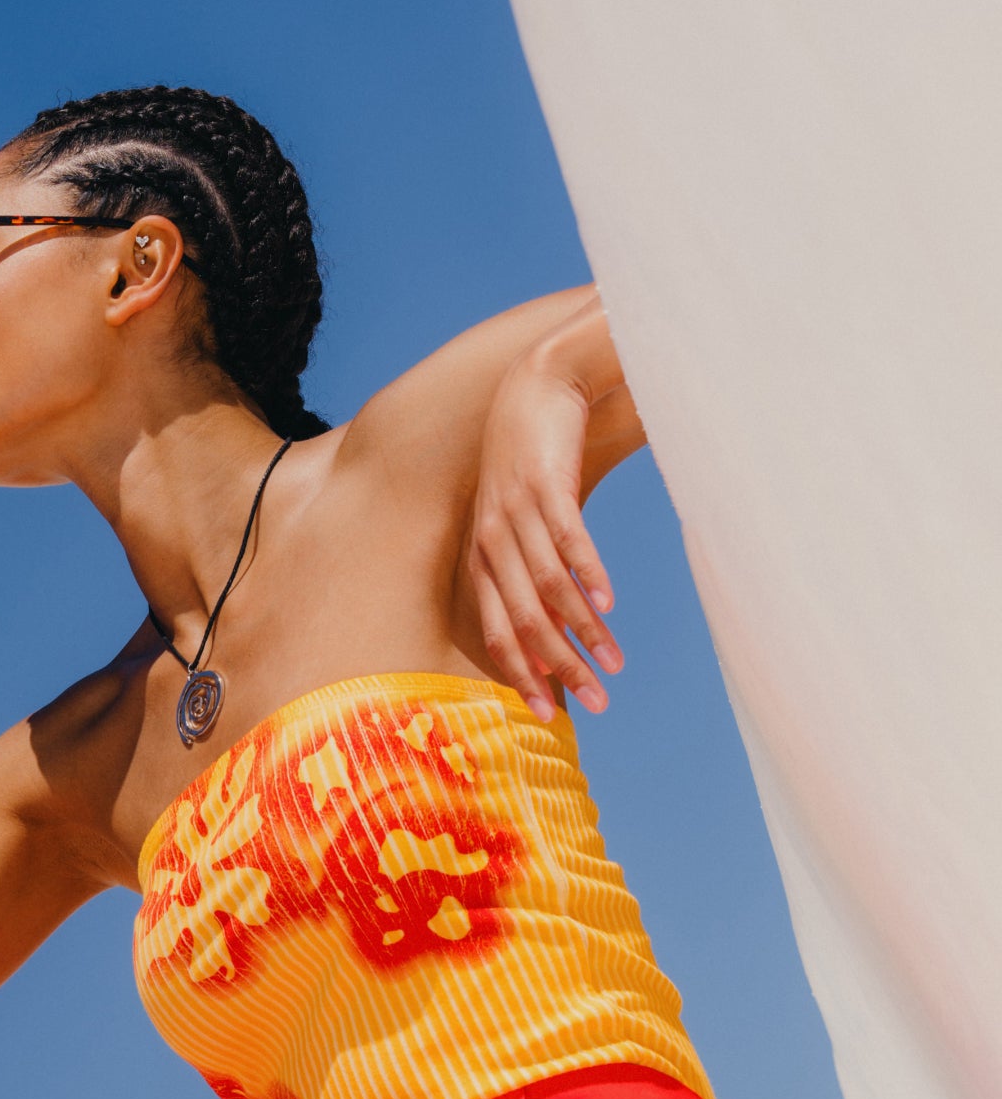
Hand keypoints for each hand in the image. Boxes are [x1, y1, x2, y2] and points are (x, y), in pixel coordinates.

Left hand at [465, 352, 622, 721]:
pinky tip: (608, 607)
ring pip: (549, 591)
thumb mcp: (523, 520)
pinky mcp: (545, 485)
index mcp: (482, 559)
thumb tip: (564, 623)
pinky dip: (588, 577)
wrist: (540, 383)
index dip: (522, 676)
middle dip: (561, 671)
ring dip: (585, 634)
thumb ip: (535, 570)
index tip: (549, 715)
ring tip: (615, 666)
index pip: (498, 634)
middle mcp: (492, 543)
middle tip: (597, 706)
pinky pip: (567, 542)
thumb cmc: (535, 460)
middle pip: (526, 624)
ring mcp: (515, 514)